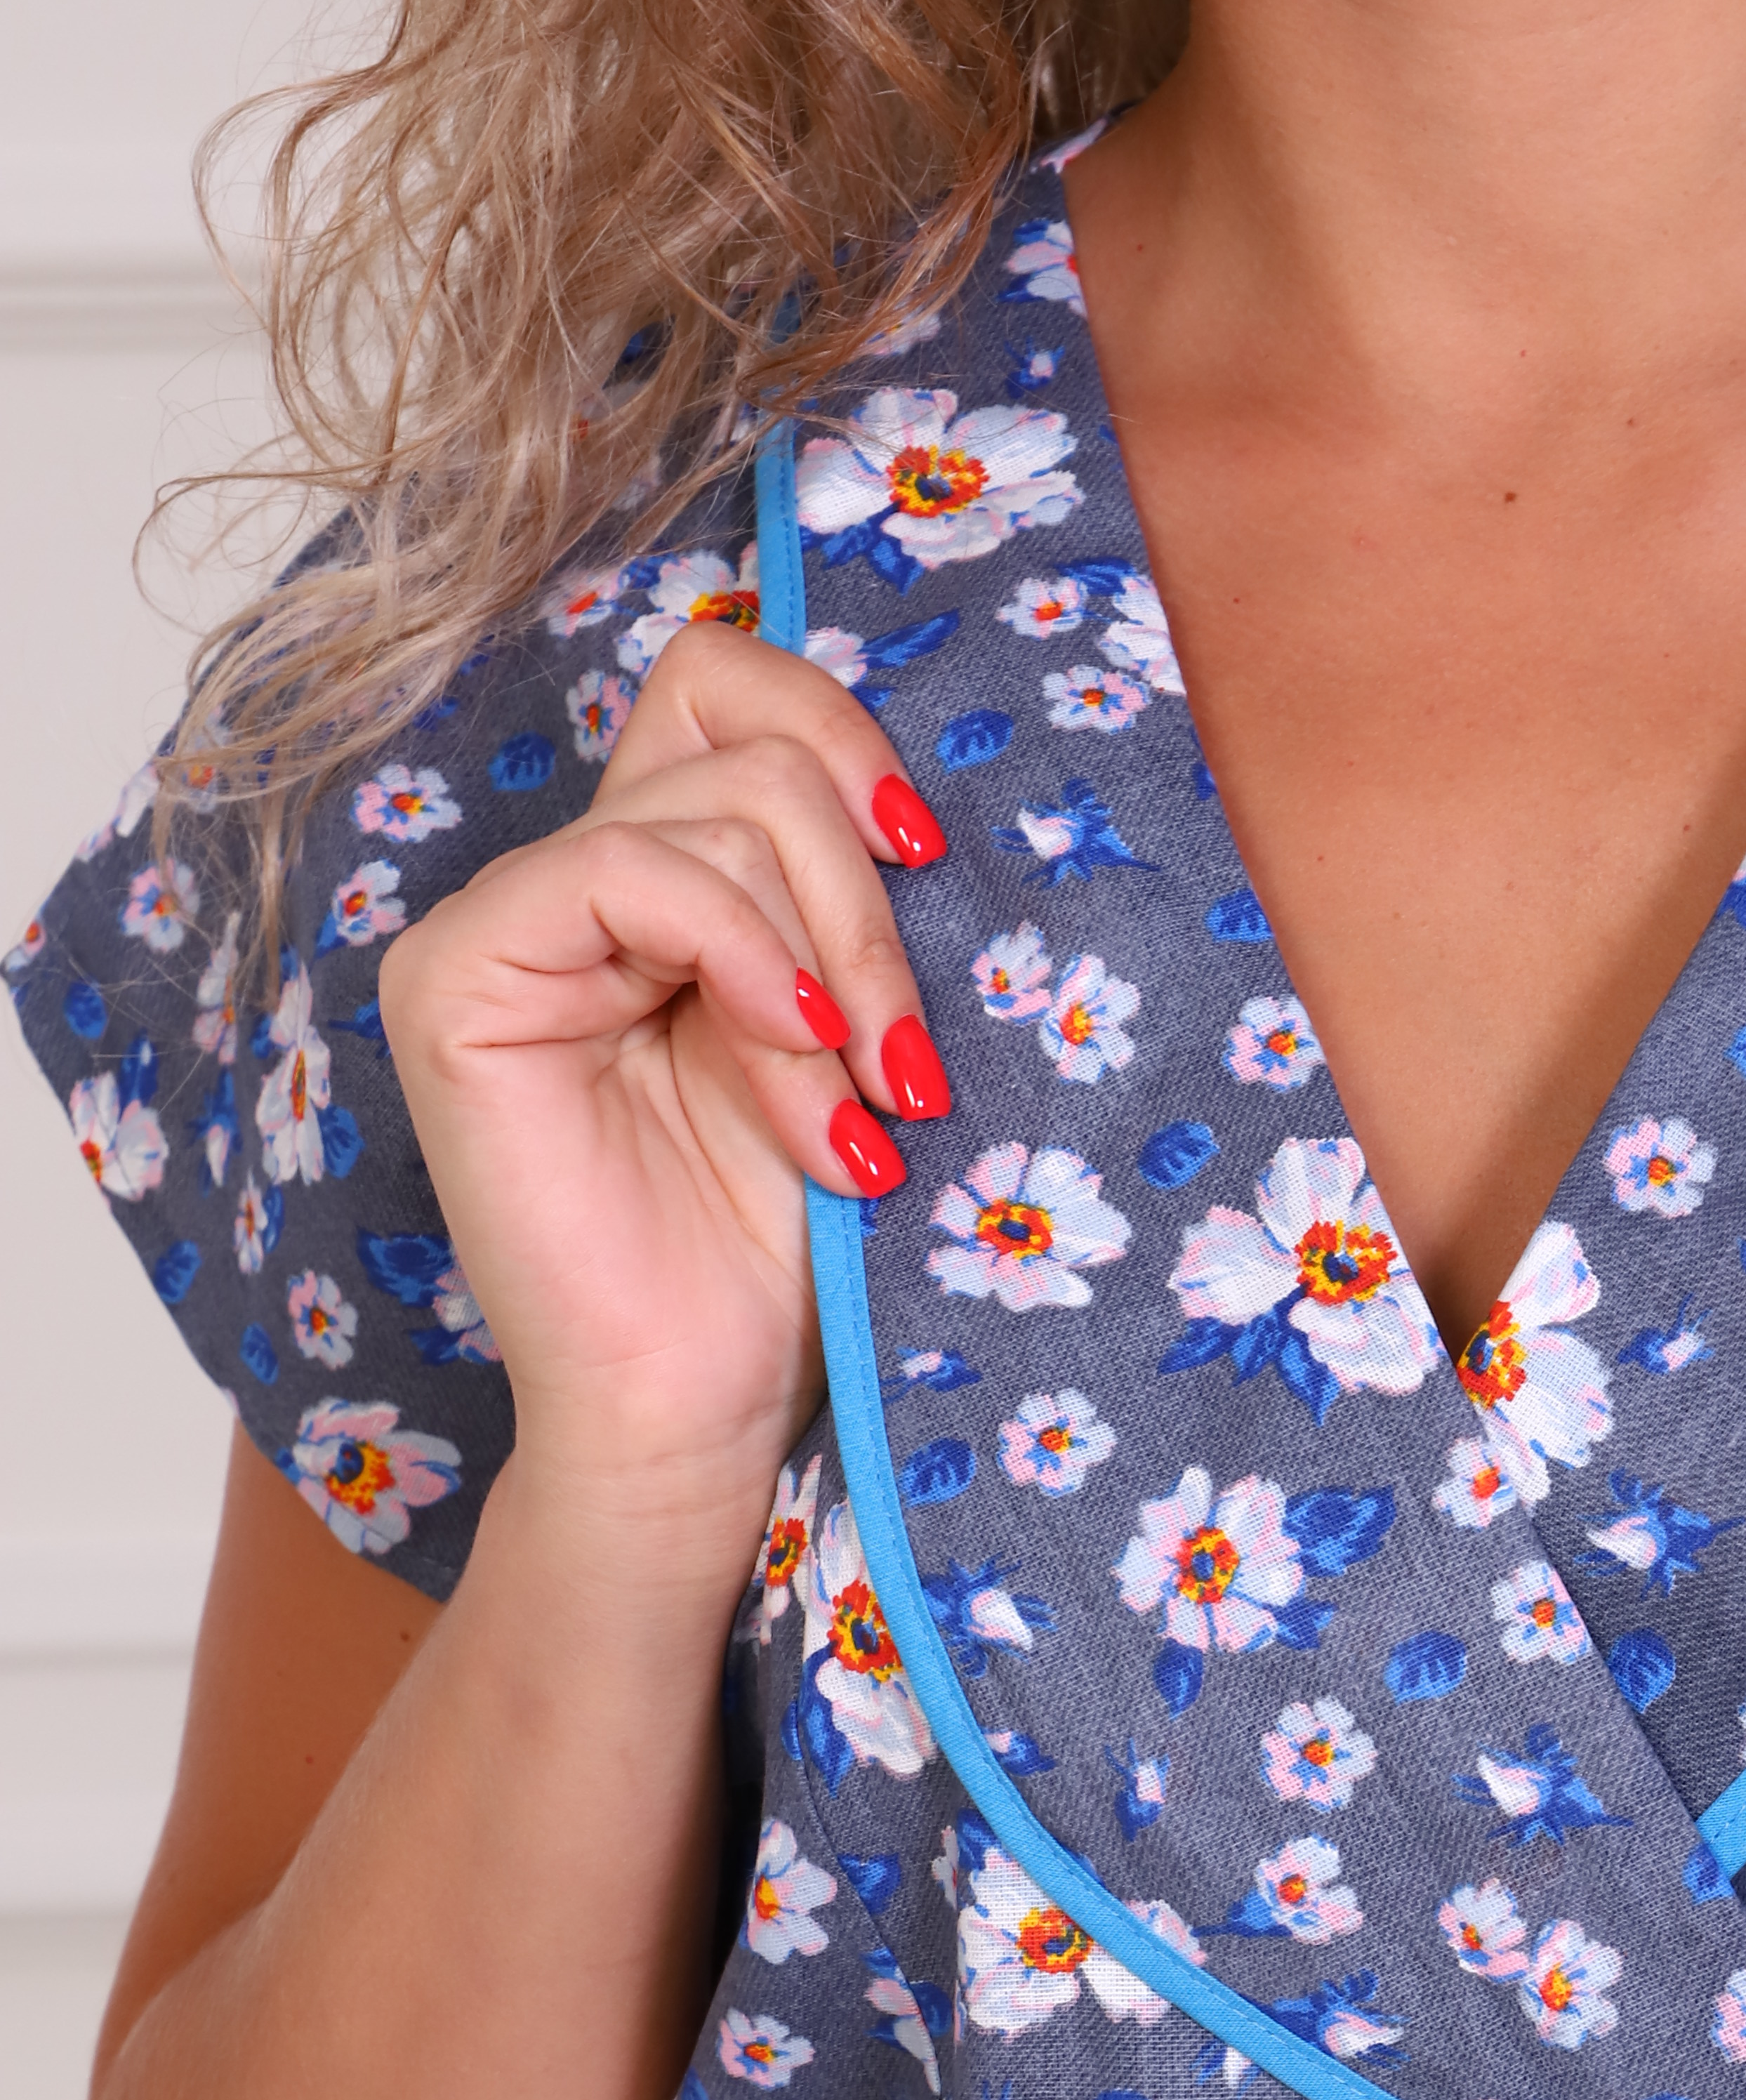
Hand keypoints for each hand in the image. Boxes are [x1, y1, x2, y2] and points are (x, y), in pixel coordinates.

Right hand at [377, 624, 950, 1590]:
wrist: (702, 1413)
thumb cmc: (787, 1255)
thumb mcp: (854, 1043)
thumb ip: (853, 909)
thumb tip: (921, 799)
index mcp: (665, 882)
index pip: (733, 687)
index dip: (844, 735)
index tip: (931, 856)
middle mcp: (574, 884)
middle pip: (743, 740)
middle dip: (863, 893)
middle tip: (905, 1059)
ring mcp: (505, 926)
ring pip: (713, 810)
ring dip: (826, 966)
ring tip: (854, 1112)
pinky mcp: (461, 981)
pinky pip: (621, 871)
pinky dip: (741, 955)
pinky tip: (798, 1060)